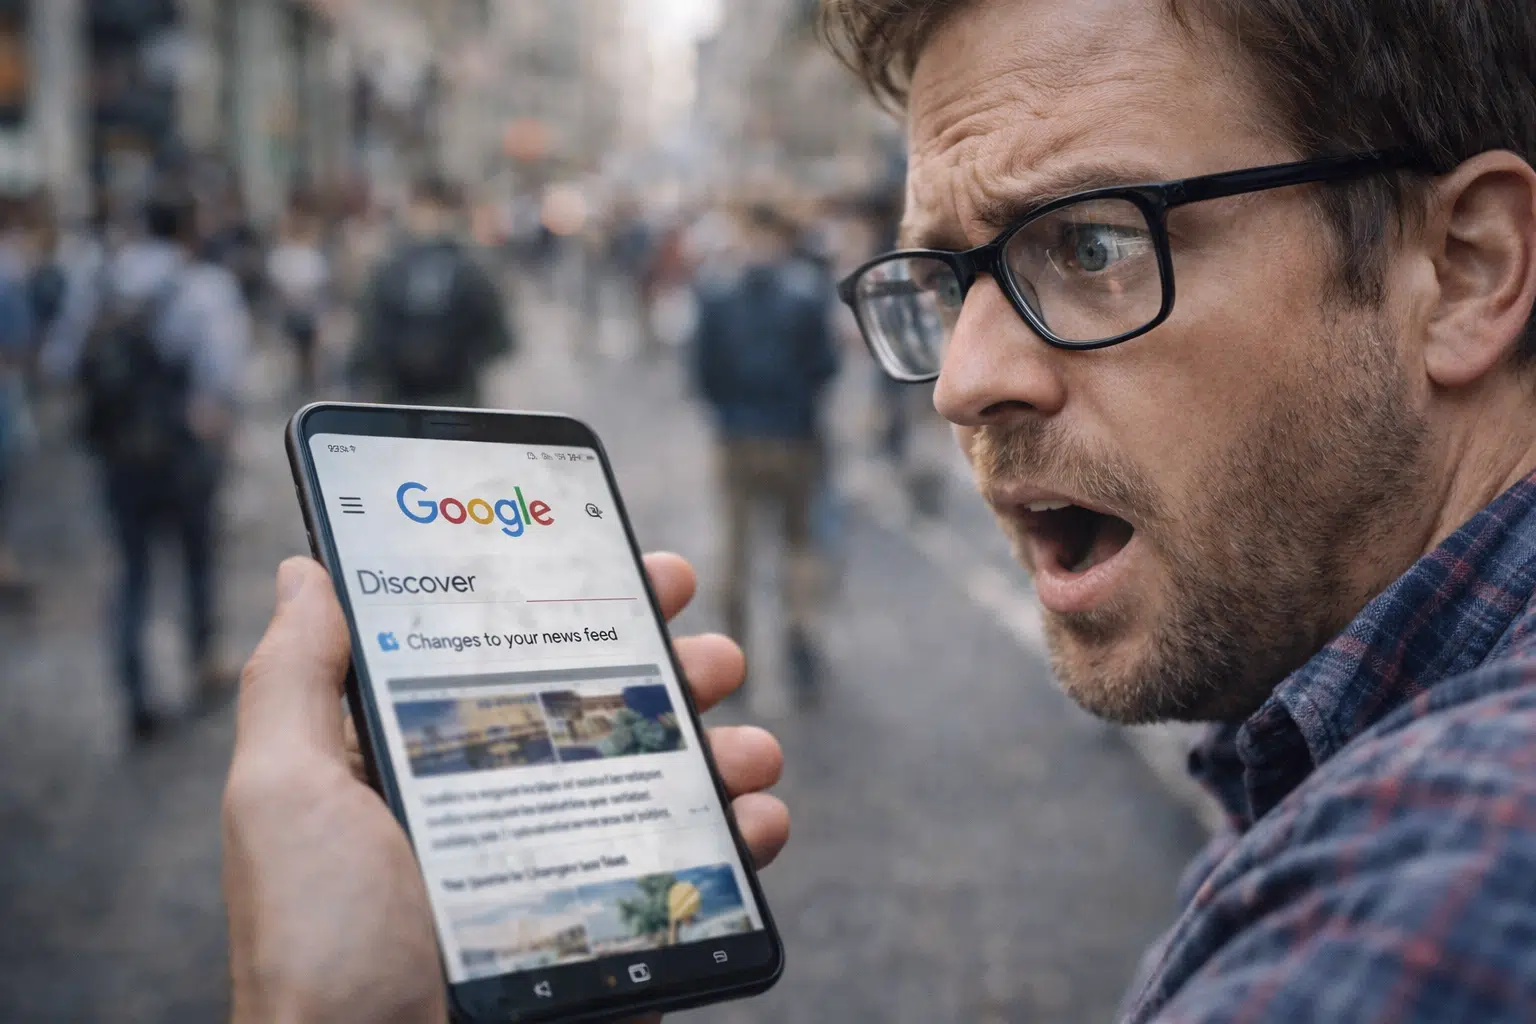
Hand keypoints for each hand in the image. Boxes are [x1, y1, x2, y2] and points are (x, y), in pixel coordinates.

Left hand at [223, 554, 788, 1023]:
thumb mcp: (286, 797)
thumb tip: (307, 572)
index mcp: (426, 764)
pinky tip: (758, 821)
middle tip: (711, 654)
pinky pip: (696, 876)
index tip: (635, 568)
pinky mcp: (615, 937)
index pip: (514, 659)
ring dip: (725, 751)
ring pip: (666, 787)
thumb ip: (295, 681)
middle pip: (608, 715)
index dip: (579, 605)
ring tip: (750, 748)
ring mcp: (564, 873)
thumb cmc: (319, 950)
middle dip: (674, 670)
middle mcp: (501, 809)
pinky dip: (743, 839)